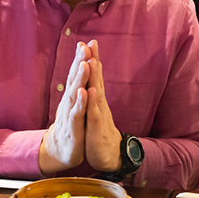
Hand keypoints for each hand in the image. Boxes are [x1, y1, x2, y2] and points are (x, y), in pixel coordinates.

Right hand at [39, 42, 91, 174]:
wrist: (60, 150)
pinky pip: (76, 113)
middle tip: (84, 46)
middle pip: (74, 78)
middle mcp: (69, 101)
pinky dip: (80, 102)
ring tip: (84, 63)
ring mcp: (70, 113)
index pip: (77, 74)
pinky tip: (84, 92)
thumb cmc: (71, 125)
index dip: (81, 58)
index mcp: (73, 95)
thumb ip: (78, 87)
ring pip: (75, 93)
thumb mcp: (76, 104)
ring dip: (80, 78)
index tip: (88, 42)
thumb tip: (82, 68)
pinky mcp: (73, 127)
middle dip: (79, 61)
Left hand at [84, 40, 122, 172]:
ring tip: (92, 61)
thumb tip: (92, 80)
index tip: (89, 42)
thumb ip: (94, 96)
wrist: (109, 155)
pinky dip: (91, 102)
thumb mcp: (95, 111)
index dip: (92, 59)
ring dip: (94, 77)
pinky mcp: (97, 128)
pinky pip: (94, 113)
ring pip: (96, 93)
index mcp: (97, 100)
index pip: (94, 76)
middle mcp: (100, 104)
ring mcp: (100, 115)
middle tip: (92, 43)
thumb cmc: (100, 132)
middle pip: (97, 79)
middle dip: (94, 60)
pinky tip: (89, 91)